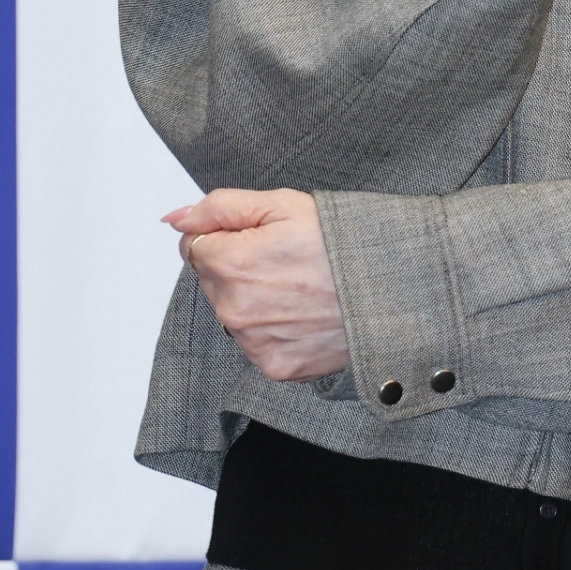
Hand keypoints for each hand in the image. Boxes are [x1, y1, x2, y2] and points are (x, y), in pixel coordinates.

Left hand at [163, 189, 350, 382]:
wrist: (395, 287)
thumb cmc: (345, 242)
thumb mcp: (283, 204)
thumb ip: (220, 207)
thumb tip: (176, 218)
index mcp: (231, 263)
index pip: (195, 246)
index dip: (226, 235)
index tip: (259, 235)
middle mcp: (235, 310)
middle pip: (213, 281)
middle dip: (238, 266)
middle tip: (286, 258)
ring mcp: (254, 342)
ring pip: (233, 313)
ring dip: (255, 298)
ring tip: (300, 286)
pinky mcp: (276, 365)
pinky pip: (257, 341)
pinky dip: (274, 327)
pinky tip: (304, 311)